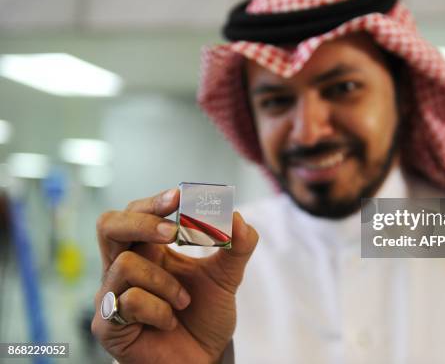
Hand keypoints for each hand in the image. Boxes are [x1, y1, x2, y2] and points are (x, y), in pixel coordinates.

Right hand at [91, 188, 257, 363]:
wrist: (203, 359)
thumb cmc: (205, 317)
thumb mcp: (227, 278)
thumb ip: (237, 247)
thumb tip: (237, 217)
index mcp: (148, 250)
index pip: (137, 213)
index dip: (154, 202)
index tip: (180, 195)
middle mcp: (123, 268)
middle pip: (109, 225)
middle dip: (142, 221)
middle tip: (172, 231)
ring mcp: (112, 296)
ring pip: (125, 264)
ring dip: (165, 282)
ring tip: (183, 301)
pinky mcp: (107, 325)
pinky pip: (131, 301)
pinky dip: (161, 310)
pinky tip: (169, 322)